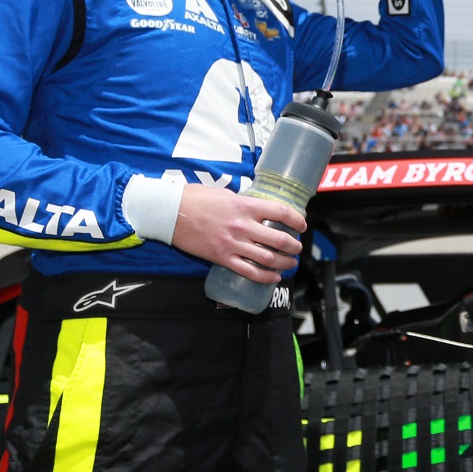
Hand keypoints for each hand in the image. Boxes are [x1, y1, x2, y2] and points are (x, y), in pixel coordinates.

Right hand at [169, 184, 305, 282]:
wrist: (170, 213)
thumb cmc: (195, 198)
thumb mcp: (225, 194)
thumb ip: (243, 203)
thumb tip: (257, 209)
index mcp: (246, 206)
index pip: (281, 212)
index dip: (297, 220)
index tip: (302, 225)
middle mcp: (243, 226)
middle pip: (279, 239)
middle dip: (294, 246)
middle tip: (298, 248)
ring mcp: (233, 243)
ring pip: (267, 258)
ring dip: (284, 263)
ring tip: (291, 264)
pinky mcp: (221, 257)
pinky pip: (248, 271)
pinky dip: (265, 276)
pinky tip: (274, 277)